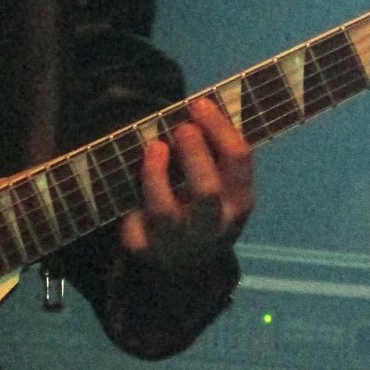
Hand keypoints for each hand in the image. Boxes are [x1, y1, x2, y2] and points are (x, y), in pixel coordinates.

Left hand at [119, 97, 253, 267]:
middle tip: (183, 128)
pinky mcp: (146, 249)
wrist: (186, 265)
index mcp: (238, 201)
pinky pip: (134, 223)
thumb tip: (197, 105)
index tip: (198, 104)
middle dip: (194, 155)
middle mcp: (212, 225)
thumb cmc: (203, 205)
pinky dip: (131, 202)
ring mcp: (178, 240)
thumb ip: (214, 151)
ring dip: (155, 174)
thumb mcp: (222, 184)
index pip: (238, 160)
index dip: (219, 127)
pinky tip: (130, 187)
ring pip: (164, 210)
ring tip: (154, 147)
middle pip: (207, 191)